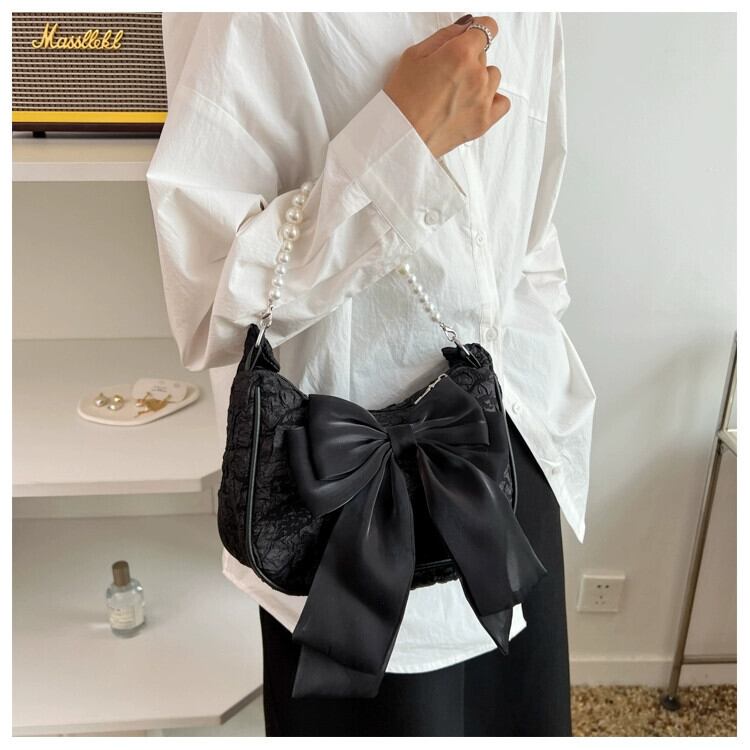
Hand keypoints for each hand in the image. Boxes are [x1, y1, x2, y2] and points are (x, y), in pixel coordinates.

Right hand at [383, 15, 508, 157]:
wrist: (400, 136)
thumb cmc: (402, 98)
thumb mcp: (414, 55)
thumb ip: (445, 36)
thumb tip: (465, 27)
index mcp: (460, 53)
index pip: (486, 28)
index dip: (476, 31)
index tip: (470, 38)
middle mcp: (476, 75)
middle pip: (484, 54)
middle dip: (468, 60)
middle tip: (446, 76)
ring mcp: (483, 99)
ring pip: (493, 76)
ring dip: (480, 80)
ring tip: (457, 93)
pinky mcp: (484, 121)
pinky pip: (502, 103)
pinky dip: (492, 100)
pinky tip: (475, 103)